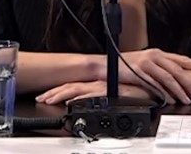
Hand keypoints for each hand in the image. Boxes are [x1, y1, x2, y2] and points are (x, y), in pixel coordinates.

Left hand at [35, 80, 153, 105]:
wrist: (147, 87)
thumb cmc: (133, 90)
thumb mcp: (111, 94)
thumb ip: (99, 98)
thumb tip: (85, 104)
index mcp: (95, 85)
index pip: (72, 86)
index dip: (58, 90)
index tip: (47, 95)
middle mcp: (95, 85)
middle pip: (70, 87)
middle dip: (54, 92)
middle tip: (42, 98)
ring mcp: (100, 88)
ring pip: (76, 90)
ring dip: (61, 95)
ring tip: (49, 99)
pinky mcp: (107, 93)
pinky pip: (90, 96)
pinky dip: (79, 99)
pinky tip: (71, 102)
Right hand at [113, 48, 190, 104]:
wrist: (105, 64)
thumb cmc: (125, 64)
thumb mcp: (145, 62)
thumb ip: (159, 68)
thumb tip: (174, 79)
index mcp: (158, 53)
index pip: (181, 59)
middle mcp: (154, 56)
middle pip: (177, 69)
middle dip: (190, 82)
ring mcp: (146, 64)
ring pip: (168, 77)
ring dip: (179, 90)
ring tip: (186, 99)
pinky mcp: (138, 73)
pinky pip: (155, 84)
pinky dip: (164, 93)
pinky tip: (170, 99)